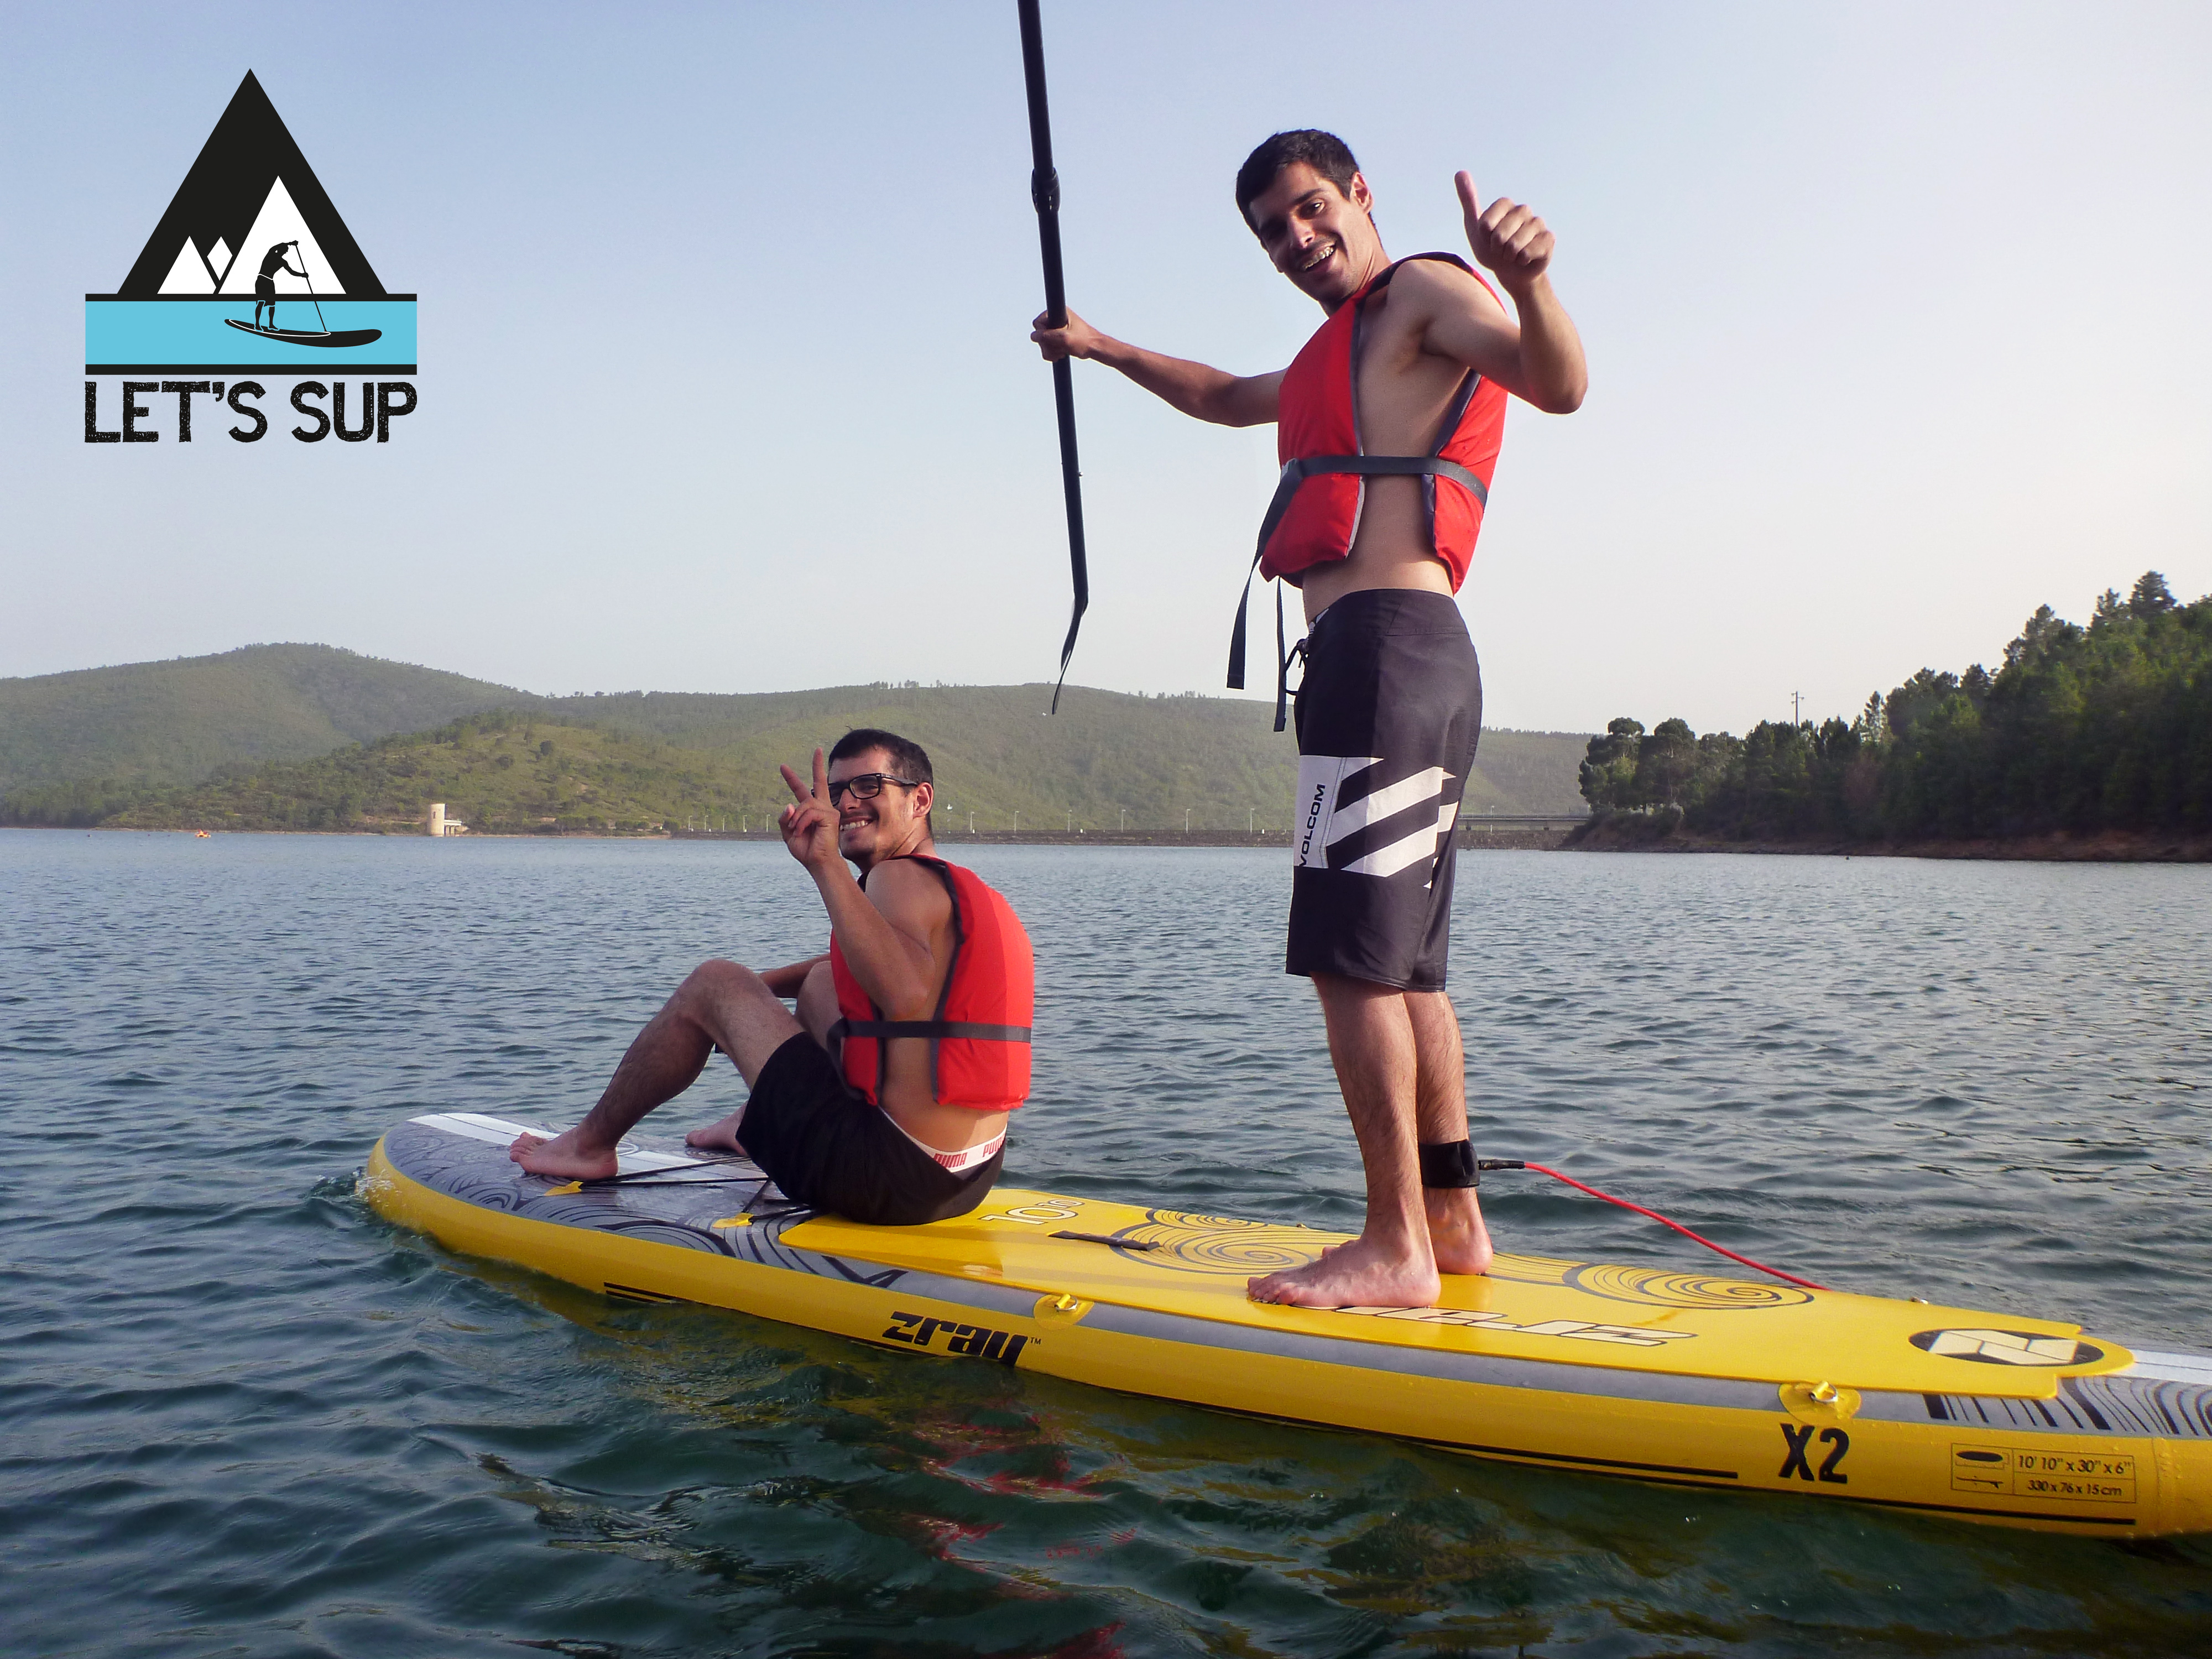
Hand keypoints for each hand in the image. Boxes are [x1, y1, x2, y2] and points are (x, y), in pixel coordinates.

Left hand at [777, 748, 840, 869]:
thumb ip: (786, 819)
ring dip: (796, 819)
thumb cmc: (806, 849)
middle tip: (818, 749)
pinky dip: (801, 823)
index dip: (791, 779)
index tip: (783, 767)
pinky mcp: (830, 815)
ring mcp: (828, 810)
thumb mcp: (788, 833)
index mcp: (811, 811)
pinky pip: (809, 813)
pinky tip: (802, 831)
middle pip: (820, 781)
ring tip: (796, 831)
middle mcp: (822, 807)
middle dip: (818, 765)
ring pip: (805, 804)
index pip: (801, 791)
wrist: (817, 862)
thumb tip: (790, 804)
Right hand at [1031, 306, 1104, 361]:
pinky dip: (1052, 353)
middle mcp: (1056, 319)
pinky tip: (1061, 354)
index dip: (1043, 334)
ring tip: (1062, 352)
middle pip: (1039, 334)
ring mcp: (1056, 329)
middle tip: (1060, 348)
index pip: (1038, 323)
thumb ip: (1048, 336)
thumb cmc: (1084, 341)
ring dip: (1050, 350)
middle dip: (1048, 345)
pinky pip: (1047, 347)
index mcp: (1059, 313)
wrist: (1094, 349)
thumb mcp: (1064, 338)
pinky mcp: (1058, 338)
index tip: (1054, 339)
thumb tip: (1033, 336)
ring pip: (1042, 343)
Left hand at [1458, 171, 1554, 293]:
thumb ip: (1469, 200)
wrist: (1511, 273)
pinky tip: (1525, 259)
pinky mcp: (1548, 239)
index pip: (1487, 222)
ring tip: (1512, 255)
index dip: (1484, 236)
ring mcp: (1538, 224)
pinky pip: (1530, 252)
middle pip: (1500, 234)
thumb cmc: (1491, 250)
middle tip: (1500, 250)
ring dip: (1509, 257)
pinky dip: (1522, 260)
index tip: (1487, 238)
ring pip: (1515, 244)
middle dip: (1496, 248)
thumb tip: (1460, 172)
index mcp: (1506, 205)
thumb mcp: (1475, 227)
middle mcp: (1524, 210)